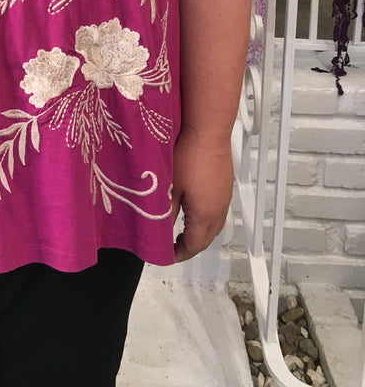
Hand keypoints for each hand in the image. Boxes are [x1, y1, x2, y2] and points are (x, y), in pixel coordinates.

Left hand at [171, 129, 233, 262]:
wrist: (208, 131)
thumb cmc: (189, 156)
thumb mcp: (171, 187)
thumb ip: (166, 212)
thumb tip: (160, 229)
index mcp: (204, 215)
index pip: (194, 245)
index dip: (180, 253)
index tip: (168, 255)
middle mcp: (218, 210)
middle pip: (207, 239)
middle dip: (191, 246)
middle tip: (174, 246)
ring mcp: (224, 197)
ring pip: (214, 225)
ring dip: (200, 232)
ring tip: (183, 229)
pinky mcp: (225, 185)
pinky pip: (218, 210)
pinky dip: (206, 218)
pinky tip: (194, 208)